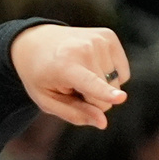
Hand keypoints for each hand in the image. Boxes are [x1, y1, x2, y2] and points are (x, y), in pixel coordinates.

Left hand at [10, 24, 128, 128]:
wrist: (35, 41)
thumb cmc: (40, 76)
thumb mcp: (46, 100)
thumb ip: (74, 114)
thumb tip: (103, 123)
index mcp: (64, 66)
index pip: (89, 83)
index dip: (105, 92)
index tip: (121, 98)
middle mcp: (84, 49)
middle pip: (105, 96)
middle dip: (91, 99)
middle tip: (70, 85)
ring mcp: (99, 40)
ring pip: (116, 85)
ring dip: (100, 86)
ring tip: (79, 73)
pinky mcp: (109, 36)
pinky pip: (122, 73)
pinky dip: (109, 76)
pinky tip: (91, 66)